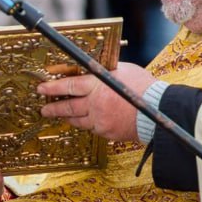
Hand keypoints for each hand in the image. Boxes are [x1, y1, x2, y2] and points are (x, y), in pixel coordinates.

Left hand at [38, 64, 156, 141]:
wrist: (160, 111)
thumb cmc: (144, 87)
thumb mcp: (123, 70)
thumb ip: (104, 71)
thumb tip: (90, 69)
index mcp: (98, 85)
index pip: (69, 85)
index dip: (53, 87)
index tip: (41, 89)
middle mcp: (96, 103)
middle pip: (68, 106)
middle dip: (53, 108)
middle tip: (44, 109)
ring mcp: (101, 120)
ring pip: (77, 120)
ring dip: (67, 117)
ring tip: (59, 115)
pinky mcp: (107, 132)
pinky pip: (91, 128)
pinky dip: (86, 123)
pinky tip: (83, 121)